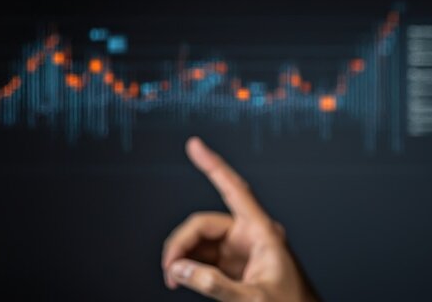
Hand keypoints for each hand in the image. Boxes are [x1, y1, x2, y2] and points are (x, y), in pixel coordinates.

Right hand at [162, 137, 317, 300]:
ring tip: (173, 279)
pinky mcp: (235, 269)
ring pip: (201, 243)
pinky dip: (190, 267)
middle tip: (169, 270)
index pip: (234, 189)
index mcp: (262, 232)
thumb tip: (179, 270)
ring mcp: (241, 253)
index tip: (195, 144)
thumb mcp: (252, 297)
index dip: (214, 165)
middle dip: (182, 242)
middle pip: (205, 224)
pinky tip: (181, 280)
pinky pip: (205, 259)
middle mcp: (251, 237)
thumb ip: (214, 284)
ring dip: (183, 257)